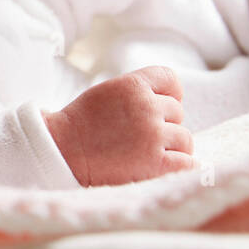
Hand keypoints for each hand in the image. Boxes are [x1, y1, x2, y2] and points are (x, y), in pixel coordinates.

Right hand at [43, 66, 193, 185]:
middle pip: (177, 113)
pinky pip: (188, 163)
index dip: (168, 94)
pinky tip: (165, 168)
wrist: (61, 152)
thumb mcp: (107, 92)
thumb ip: (138, 91)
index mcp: (133, 85)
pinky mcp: (156, 163)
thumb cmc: (82, 124)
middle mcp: (146, 107)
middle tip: (137, 137)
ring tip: (144, 154)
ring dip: (170, 148)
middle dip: (162, 124)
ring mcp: (153, 136)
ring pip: (184, 139)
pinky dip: (181, 167)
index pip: (170, 80)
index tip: (158, 108)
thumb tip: (175, 103)